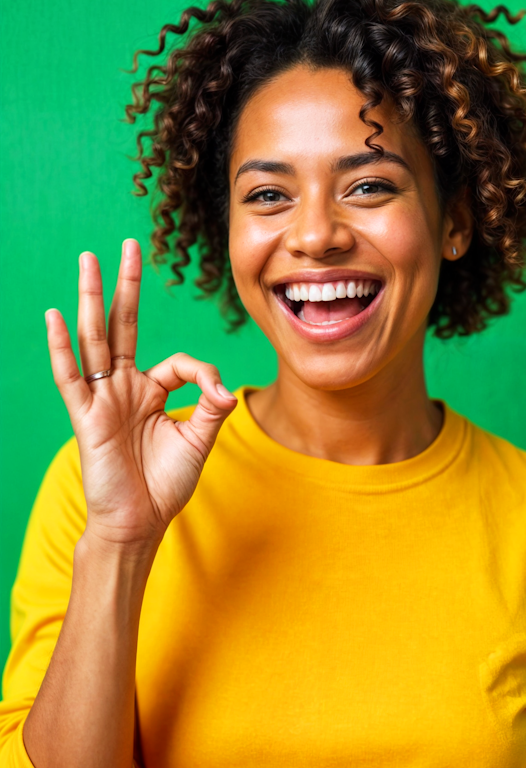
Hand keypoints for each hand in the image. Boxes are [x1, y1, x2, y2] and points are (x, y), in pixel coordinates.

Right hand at [45, 239, 236, 549]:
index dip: (201, 372)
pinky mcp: (86, 416)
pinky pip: (70, 376)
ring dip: (93, 299)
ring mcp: (103, 398)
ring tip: (88, 261)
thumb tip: (227, 387)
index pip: (177, 361)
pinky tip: (55, 316)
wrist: (140, 523)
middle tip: (128, 245)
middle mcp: (124, 387)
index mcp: (151, 391)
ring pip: (95, 339)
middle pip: (124, 326)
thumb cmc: (165, 484)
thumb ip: (211, 406)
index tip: (217, 395)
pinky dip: (61, 347)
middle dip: (127, 286)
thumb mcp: (198, 440)